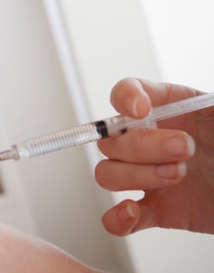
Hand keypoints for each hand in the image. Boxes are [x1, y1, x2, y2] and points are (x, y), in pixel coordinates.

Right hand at [95, 78, 213, 234]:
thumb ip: (210, 106)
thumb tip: (205, 103)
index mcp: (166, 109)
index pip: (126, 93)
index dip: (125, 98)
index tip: (141, 109)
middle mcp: (148, 141)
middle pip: (112, 140)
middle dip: (145, 146)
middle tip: (185, 148)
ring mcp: (147, 176)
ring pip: (108, 173)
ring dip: (135, 176)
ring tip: (176, 176)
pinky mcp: (156, 210)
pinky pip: (118, 217)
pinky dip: (117, 218)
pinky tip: (131, 211)